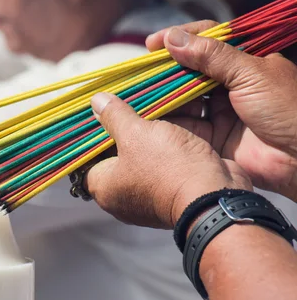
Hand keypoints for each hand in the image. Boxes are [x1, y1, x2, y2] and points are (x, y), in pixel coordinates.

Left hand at [86, 93, 251, 229]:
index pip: (84, 159)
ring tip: (153, 104)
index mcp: (103, 186)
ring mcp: (147, 196)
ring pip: (143, 156)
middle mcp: (121, 195)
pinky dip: (169, 143)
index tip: (98, 112)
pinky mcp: (172, 191)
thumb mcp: (136, 134)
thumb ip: (115, 117)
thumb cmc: (167, 168)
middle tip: (128, 102)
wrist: (215, 197)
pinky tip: (175, 120)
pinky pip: (164, 163)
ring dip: (150, 133)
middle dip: (123, 128)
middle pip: (115, 154)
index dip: (90, 135)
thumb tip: (96, 102)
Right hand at [147, 21, 296, 201]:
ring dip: (163, 94)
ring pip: (183, 98)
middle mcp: (229, 85)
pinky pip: (184, 125)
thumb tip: (174, 39)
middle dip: (166, 69)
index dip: (180, 39)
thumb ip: (212, 56)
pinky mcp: (211, 137)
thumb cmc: (286, 109)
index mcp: (245, 62)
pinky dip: (167, 120)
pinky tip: (149, 115)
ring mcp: (219, 112)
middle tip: (141, 70)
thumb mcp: (251, 74)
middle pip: (190, 71)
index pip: (207, 41)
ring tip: (140, 92)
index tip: (153, 43)